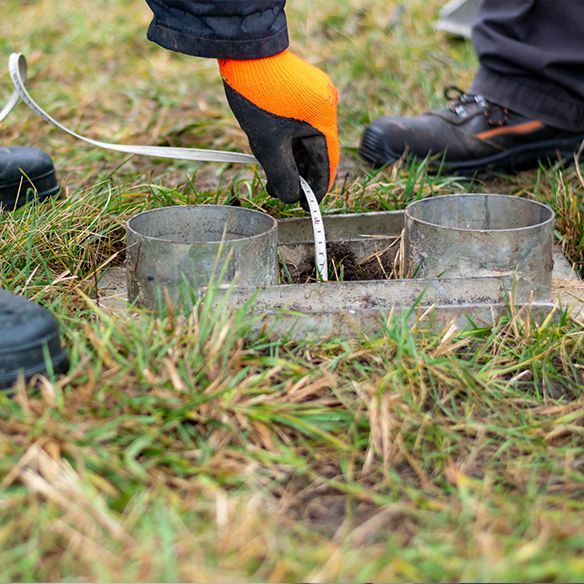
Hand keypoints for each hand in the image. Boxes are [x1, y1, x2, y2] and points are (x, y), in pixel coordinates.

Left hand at [219, 50, 338, 203]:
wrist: (245, 50)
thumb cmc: (257, 94)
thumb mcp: (268, 144)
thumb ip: (281, 175)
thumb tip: (291, 198)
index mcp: (325, 120)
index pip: (328, 165)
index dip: (316, 190)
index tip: (305, 207)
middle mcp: (328, 107)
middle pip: (317, 153)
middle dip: (298, 174)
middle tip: (278, 191)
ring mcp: (318, 96)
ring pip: (307, 140)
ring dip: (291, 159)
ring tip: (271, 174)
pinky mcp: (306, 90)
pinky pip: (302, 124)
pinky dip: (290, 141)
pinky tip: (273, 149)